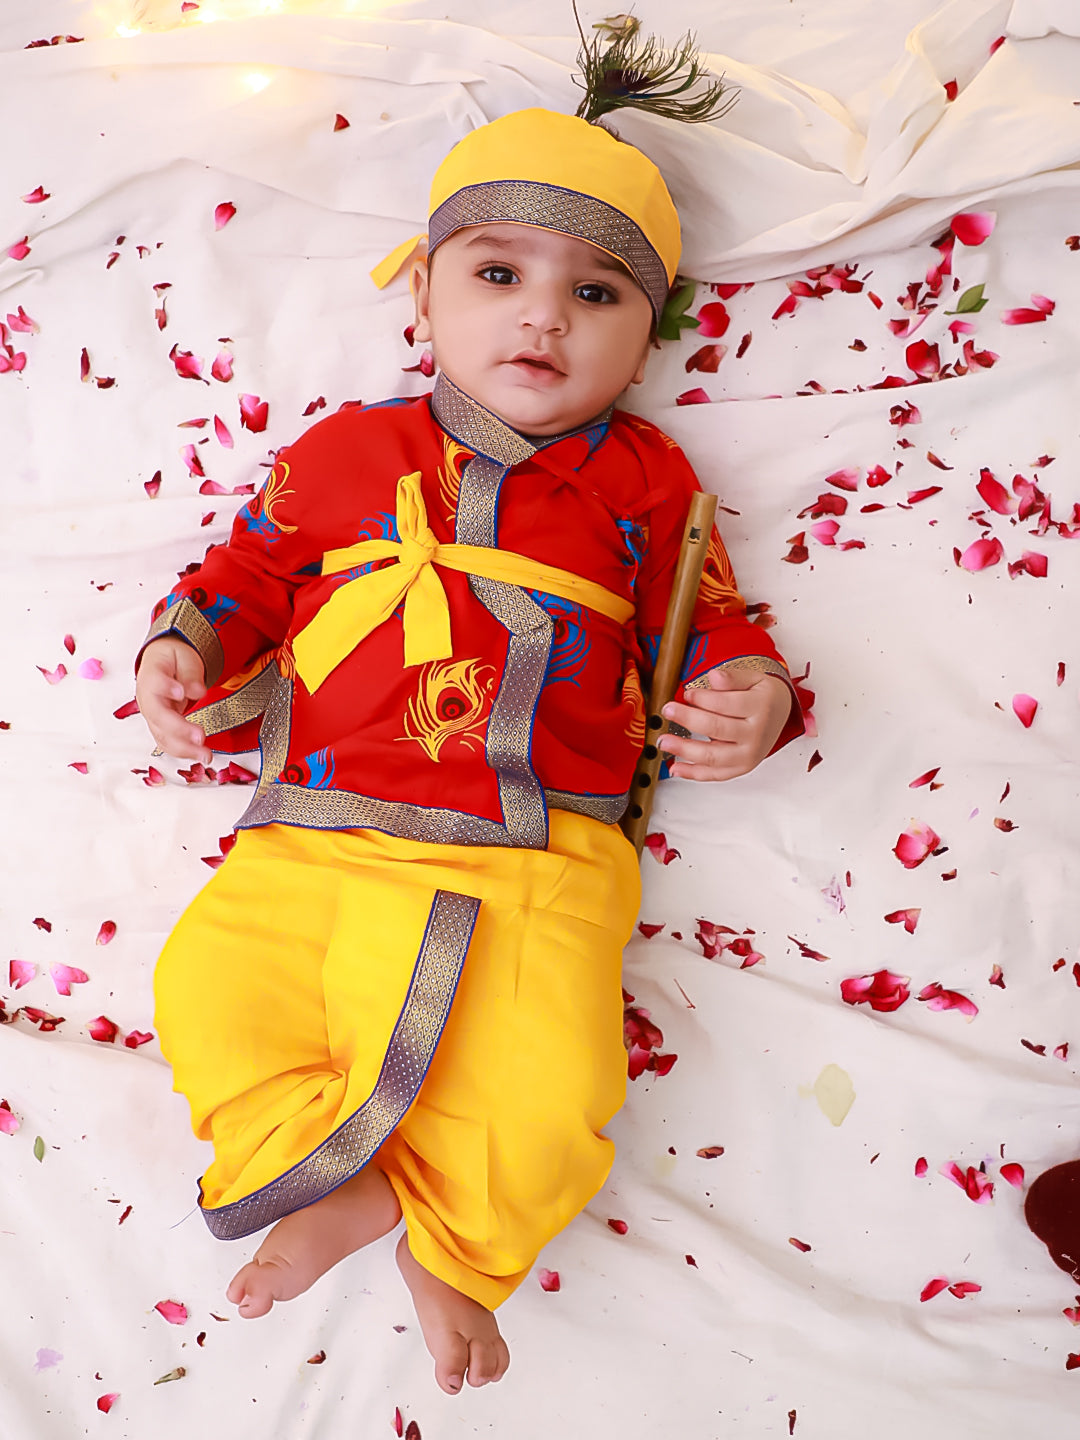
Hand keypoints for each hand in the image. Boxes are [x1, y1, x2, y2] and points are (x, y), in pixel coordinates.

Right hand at [135, 637, 211, 762]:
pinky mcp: (160, 727)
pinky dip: (184, 752)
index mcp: (151, 676)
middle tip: (200, 736)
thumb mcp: (184, 657)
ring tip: (205, 755)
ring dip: (184, 748)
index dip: (165, 688)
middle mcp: (147, 699)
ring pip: (162, 735)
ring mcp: (152, 716)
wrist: (163, 664)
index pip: (153, 682)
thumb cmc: (173, 660)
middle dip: (179, 729)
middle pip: (158, 716)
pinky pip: (168, 743)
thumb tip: (197, 691)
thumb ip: (190, 674)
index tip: (181, 692)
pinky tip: (200, 756)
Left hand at [657, 667, 792, 781]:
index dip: (703, 699)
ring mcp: (749, 755)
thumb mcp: (754, 678)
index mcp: (760, 708)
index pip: (726, 704)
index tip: (687, 693)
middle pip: (717, 729)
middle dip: (688, 719)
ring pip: (713, 756)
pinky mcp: (741, 768)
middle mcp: (756, 735)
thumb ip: (733, 677)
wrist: (781, 714)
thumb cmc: (762, 696)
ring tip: (664, 741)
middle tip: (668, 710)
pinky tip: (675, 768)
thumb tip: (714, 677)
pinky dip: (693, 774)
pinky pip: (715, 774)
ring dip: (685, 750)